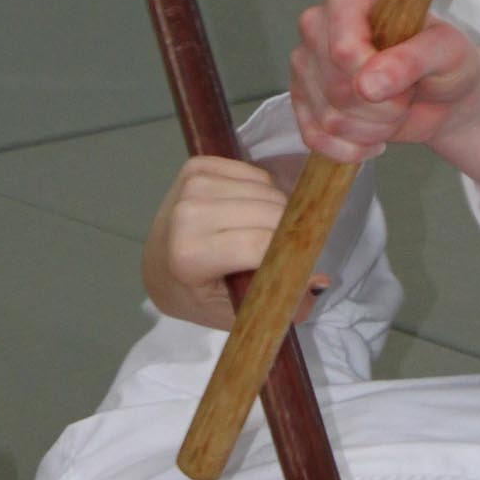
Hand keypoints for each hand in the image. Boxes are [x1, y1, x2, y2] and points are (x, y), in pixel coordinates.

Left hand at [141, 155, 327, 329]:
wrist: (158, 269)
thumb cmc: (201, 295)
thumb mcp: (239, 313)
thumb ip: (282, 302)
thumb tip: (320, 279)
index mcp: (188, 256)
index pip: (259, 244)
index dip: (290, 253)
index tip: (302, 266)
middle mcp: (186, 215)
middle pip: (269, 212)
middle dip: (288, 231)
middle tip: (279, 252)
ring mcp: (190, 185)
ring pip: (266, 189)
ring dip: (276, 210)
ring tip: (259, 234)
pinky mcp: (197, 166)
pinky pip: (255, 173)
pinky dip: (262, 191)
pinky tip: (246, 212)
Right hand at [290, 0, 479, 161]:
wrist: (441, 97)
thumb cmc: (445, 62)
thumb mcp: (446, 51)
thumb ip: (412, 59)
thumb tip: (367, 84)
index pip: (344, 51)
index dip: (377, 77)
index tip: (407, 79)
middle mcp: (316, 25)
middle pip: (338, 88)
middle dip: (384, 108)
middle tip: (406, 96)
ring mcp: (304, 65)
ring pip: (330, 118)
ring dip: (373, 130)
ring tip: (393, 113)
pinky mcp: (301, 101)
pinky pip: (315, 138)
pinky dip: (351, 150)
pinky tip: (372, 139)